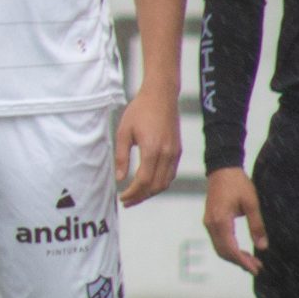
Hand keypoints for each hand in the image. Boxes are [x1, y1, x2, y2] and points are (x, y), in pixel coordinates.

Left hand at [115, 88, 180, 204]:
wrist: (161, 95)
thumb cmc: (139, 110)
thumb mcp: (123, 132)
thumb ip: (121, 156)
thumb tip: (120, 178)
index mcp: (152, 149)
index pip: (143, 181)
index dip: (132, 193)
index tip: (122, 198)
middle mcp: (167, 154)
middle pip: (156, 186)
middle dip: (141, 197)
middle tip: (127, 202)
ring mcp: (175, 153)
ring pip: (165, 182)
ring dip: (151, 192)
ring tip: (136, 196)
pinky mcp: (178, 150)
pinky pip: (170, 174)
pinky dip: (160, 183)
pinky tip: (148, 184)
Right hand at [202, 166, 264, 274]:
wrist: (222, 169)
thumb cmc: (238, 183)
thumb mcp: (252, 203)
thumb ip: (257, 226)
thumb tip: (262, 247)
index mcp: (221, 221)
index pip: (230, 249)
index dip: (243, 262)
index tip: (256, 269)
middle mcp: (211, 224)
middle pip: (223, 252)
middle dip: (239, 262)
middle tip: (257, 268)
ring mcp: (208, 223)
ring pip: (219, 248)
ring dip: (234, 257)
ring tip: (251, 261)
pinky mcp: (210, 220)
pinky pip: (218, 240)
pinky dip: (229, 249)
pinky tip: (241, 251)